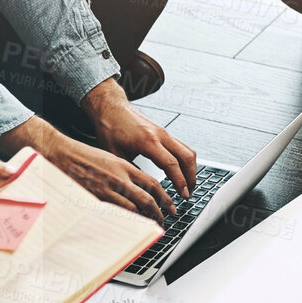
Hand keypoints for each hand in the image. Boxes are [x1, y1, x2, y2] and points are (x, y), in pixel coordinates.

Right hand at [37, 126, 174, 219]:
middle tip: (165, 218)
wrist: (63, 154)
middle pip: (147, 197)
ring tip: (150, 224)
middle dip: (160, 210)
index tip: (169, 204)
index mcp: (125, 166)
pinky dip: (125, 218)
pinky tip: (130, 223)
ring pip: (133, 207)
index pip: (152, 183)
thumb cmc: (85, 156)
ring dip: (144, 217)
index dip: (164, 196)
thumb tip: (138, 187)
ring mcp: (107, 188)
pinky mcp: (95, 197)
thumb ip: (126, 172)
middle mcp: (119, 177)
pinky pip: (114, 212)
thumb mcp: (111, 159)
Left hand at [86, 81, 195, 197]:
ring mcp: (164, 132)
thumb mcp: (114, 154)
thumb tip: (137, 189)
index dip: (179, 181)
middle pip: (187, 157)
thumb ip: (129, 171)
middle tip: (188, 193)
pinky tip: (182, 170)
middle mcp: (160, 135)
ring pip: (188, 151)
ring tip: (188, 184)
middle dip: (191, 177)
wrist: (111, 108)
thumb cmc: (110, 128)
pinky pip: (182, 146)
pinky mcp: (164, 132)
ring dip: (191, 168)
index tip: (183, 194)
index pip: (171, 164)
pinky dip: (186, 160)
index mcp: (148, 141)